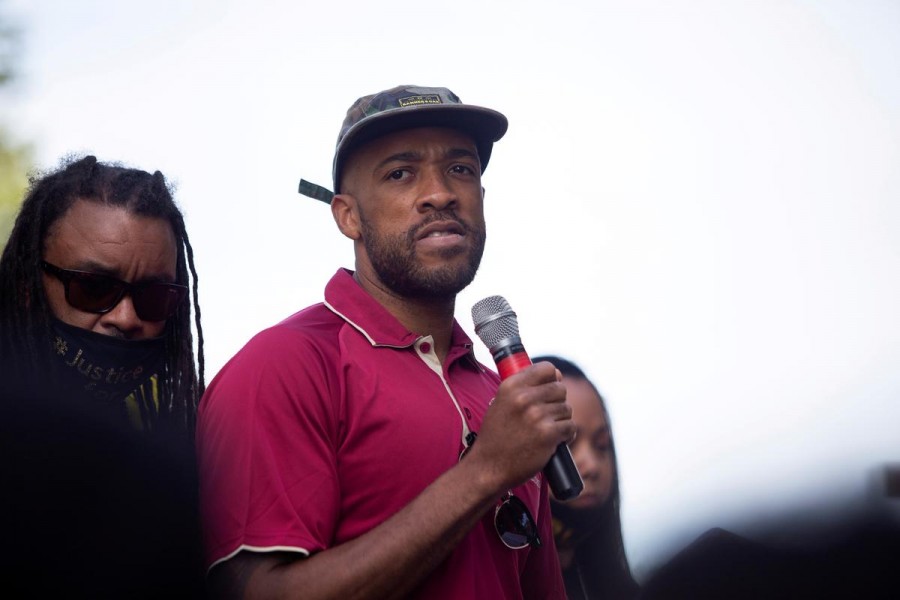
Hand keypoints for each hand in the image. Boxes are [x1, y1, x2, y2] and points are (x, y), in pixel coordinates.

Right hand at [465, 361, 574, 492]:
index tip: (548, 390)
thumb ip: (524, 387)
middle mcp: (523, 398)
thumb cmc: (496, 437)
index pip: (547, 369)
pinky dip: (566, 435)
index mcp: (511, 386)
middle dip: (557, 402)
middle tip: (546, 416)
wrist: (488, 467)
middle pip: (560, 388)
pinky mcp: (548, 434)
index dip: (552, 379)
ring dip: (561, 420)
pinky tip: (553, 441)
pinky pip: (570, 427)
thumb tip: (557, 374)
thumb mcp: (501, 403)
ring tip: (545, 431)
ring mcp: (536, 416)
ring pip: (567, 409)